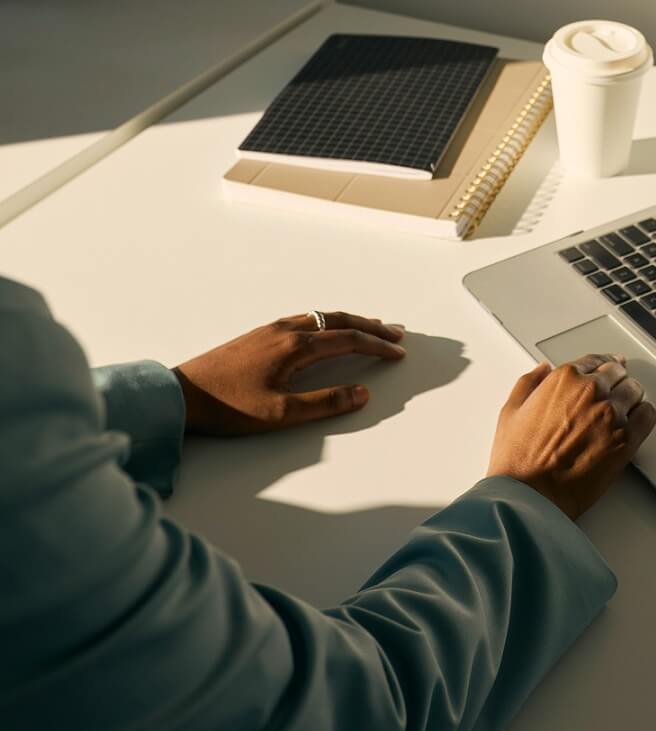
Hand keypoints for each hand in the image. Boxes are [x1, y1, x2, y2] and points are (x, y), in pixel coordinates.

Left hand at [175, 312, 405, 434]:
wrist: (183, 394)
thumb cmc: (229, 407)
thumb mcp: (281, 413)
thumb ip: (325, 403)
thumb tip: (362, 393)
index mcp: (296, 346)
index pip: (348, 340)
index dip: (376, 346)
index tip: (398, 352)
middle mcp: (287, 330)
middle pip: (338, 320)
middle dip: (370, 326)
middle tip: (395, 333)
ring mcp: (271, 329)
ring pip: (320, 316)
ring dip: (349, 320)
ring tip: (368, 325)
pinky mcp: (259, 334)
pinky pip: (304, 319)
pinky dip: (327, 321)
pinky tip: (325, 330)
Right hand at [487, 355, 655, 520]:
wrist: (530, 495)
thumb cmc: (518, 460)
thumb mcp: (511, 410)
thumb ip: (529, 382)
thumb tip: (542, 369)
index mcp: (565, 378)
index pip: (596, 360)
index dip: (603, 364)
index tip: (610, 365)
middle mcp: (591, 390)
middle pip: (618, 373)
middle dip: (615, 381)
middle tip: (614, 391)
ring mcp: (611, 414)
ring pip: (635, 391)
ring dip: (630, 397)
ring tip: (625, 407)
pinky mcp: (626, 439)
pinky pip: (648, 415)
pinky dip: (644, 414)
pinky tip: (636, 420)